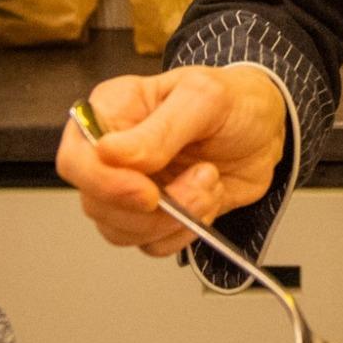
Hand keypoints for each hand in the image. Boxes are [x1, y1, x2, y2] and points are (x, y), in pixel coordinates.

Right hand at [55, 65, 287, 258]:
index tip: (146, 192)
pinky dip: (185, 231)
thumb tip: (111, 153)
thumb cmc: (233, 100)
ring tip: (209, 182)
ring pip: (122, 231)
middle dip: (153, 207)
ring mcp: (131, 188)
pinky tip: (208, 197)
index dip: (104, 184)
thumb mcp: (204, 98)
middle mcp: (112, 154)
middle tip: (201, 179)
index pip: (76, 160)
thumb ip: (160, 129)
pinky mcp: (155, 215)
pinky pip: (152, 244)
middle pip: (96, 204)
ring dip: (174, 219)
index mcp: (111, 113)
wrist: (266, 128)